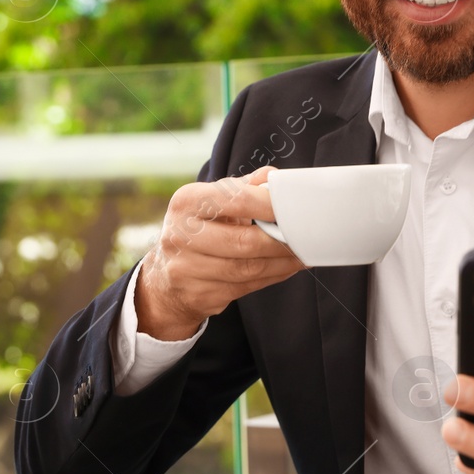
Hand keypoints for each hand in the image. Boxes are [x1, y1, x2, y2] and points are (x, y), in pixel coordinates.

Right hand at [135, 166, 304, 340]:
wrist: (166, 275)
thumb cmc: (199, 227)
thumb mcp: (213, 199)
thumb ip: (245, 187)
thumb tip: (276, 178)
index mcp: (186, 202)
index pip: (236, 200)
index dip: (270, 205)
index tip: (295, 209)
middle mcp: (180, 234)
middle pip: (244, 242)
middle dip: (281, 242)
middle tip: (307, 238)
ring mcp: (186, 268)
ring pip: (247, 269)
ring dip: (283, 263)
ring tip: (303, 254)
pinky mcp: (199, 294)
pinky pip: (246, 287)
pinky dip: (273, 277)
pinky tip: (287, 268)